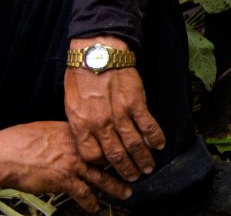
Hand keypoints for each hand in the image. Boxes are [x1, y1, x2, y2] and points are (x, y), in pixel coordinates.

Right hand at [0, 122, 130, 211]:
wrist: (9, 154)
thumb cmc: (21, 140)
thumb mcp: (49, 128)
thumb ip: (66, 133)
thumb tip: (73, 136)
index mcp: (77, 133)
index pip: (102, 139)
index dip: (115, 146)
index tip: (126, 149)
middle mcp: (80, 148)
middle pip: (108, 158)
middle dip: (123, 166)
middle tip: (136, 170)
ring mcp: (75, 165)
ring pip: (101, 177)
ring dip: (115, 186)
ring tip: (127, 192)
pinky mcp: (65, 180)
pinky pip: (83, 193)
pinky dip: (90, 202)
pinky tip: (95, 208)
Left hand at [64, 37, 164, 181]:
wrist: (98, 54)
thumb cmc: (81, 77)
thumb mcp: (71, 104)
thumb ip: (80, 124)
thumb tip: (89, 140)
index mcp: (82, 125)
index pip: (92, 156)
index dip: (103, 166)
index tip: (110, 169)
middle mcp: (101, 124)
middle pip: (115, 156)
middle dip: (126, 169)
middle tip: (134, 177)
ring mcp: (120, 115)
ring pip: (134, 145)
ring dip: (143, 159)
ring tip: (149, 167)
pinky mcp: (136, 103)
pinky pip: (148, 126)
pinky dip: (156, 138)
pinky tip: (160, 145)